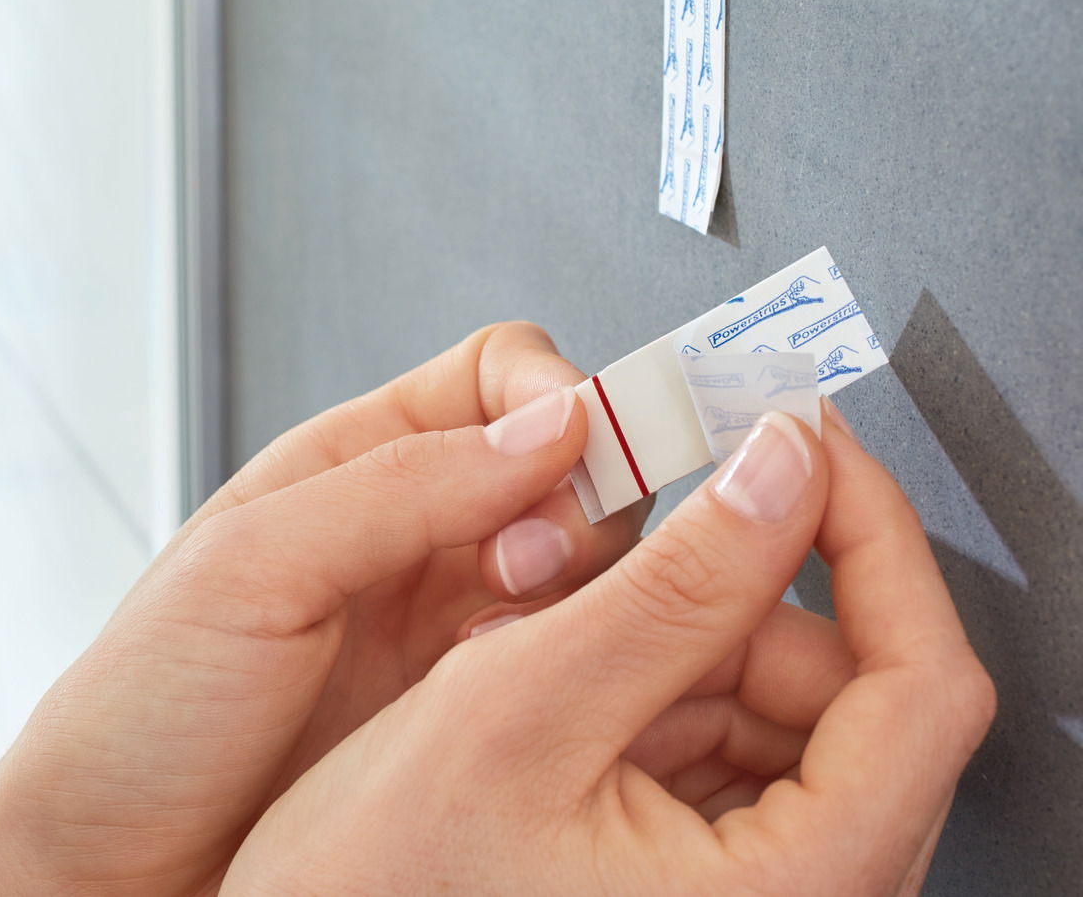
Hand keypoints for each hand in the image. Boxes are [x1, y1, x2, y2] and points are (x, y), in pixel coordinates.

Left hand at [0, 323, 651, 894]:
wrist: (112, 869)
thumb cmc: (140, 715)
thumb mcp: (249, 569)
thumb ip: (399, 487)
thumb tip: (549, 425)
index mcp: (352, 468)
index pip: (498, 377)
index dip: (555, 395)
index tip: (577, 443)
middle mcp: (416, 540)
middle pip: (568, 470)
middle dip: (582, 505)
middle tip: (531, 570)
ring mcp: (451, 634)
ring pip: (588, 572)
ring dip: (586, 597)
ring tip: (511, 648)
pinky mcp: (476, 723)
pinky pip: (572, 667)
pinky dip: (581, 673)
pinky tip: (524, 706)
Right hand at [224, 405, 995, 894]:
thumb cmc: (374, 894)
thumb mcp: (518, 707)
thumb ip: (671, 584)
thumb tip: (779, 470)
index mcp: (790, 894)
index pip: (924, 684)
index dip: (873, 535)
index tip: (807, 445)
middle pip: (856, 696)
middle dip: (747, 594)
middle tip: (647, 534)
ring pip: (784, 716)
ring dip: (689, 644)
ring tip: (563, 645)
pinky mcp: (702, 881)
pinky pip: (728, 754)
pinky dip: (659, 694)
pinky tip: (565, 692)